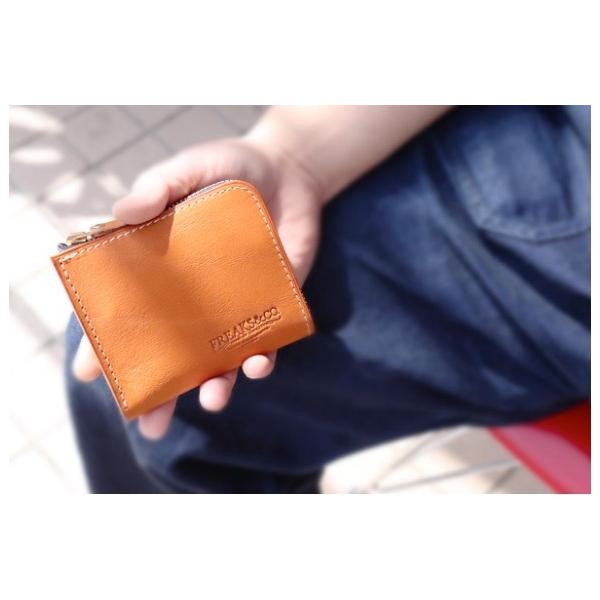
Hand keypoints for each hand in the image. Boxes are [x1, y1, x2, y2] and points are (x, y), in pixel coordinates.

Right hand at [72, 136, 322, 438]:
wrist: (289, 172)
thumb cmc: (229, 168)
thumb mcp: (190, 169)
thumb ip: (159, 188)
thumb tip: (124, 212)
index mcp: (164, 269)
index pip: (129, 312)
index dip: (109, 342)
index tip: (91, 373)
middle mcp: (195, 296)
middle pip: (172, 352)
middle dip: (161, 390)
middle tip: (148, 425)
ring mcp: (233, 306)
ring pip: (218, 360)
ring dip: (215, 387)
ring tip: (212, 399)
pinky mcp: (271, 306)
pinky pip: (264, 344)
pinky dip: (260, 361)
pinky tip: (257, 364)